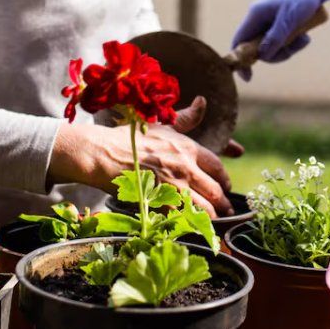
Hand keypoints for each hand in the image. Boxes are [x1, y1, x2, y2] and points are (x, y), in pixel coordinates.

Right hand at [49, 97, 233, 216]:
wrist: (103, 154)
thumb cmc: (130, 137)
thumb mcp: (162, 124)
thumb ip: (186, 118)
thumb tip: (203, 101)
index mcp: (188, 148)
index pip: (217, 167)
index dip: (225, 180)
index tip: (226, 187)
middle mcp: (185, 167)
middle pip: (215, 190)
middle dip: (224, 203)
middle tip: (226, 210)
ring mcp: (173, 185)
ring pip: (204, 208)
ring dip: (212, 216)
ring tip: (214, 221)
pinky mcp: (160, 201)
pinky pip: (183, 217)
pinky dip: (191, 224)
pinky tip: (193, 227)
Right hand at [230, 0, 329, 79]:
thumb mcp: (289, 18)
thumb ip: (276, 36)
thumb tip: (263, 55)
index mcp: (255, 16)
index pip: (239, 41)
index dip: (240, 60)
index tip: (248, 77)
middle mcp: (259, 21)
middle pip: (258, 49)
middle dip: (276, 54)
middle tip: (291, 50)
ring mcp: (268, 24)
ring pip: (272, 48)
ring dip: (288, 48)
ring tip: (303, 38)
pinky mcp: (279, 27)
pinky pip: (282, 43)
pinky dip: (294, 43)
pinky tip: (305, 36)